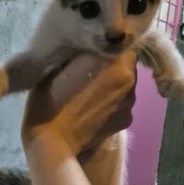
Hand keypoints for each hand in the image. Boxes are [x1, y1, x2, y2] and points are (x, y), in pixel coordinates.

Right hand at [21, 50, 136, 156]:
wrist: (52, 140)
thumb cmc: (52, 97)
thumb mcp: (63, 62)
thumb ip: (86, 50)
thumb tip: (96, 44)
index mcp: (118, 64)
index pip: (125, 45)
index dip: (111, 47)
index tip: (96, 51)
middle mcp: (131, 82)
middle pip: (127, 66)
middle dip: (112, 66)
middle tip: (90, 72)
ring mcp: (130, 104)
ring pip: (125, 86)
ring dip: (113, 86)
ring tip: (90, 93)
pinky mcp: (126, 122)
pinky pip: (122, 104)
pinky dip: (112, 104)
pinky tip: (94, 110)